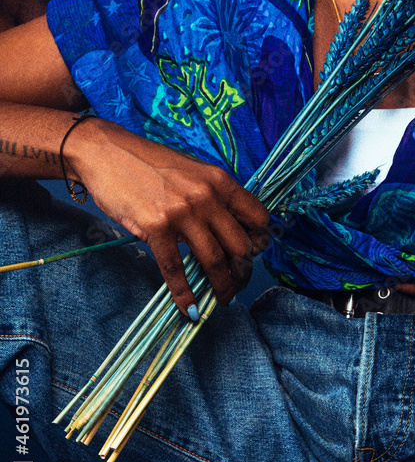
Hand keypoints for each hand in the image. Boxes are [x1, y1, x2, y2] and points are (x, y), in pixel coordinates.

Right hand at [66, 118, 270, 316]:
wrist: (107, 153)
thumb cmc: (149, 164)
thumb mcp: (192, 172)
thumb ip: (213, 196)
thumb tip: (229, 231)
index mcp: (220, 181)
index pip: (258, 217)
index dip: (260, 242)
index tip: (253, 255)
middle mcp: (206, 196)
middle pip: (240, 245)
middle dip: (243, 272)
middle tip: (238, 284)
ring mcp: (181, 212)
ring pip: (214, 261)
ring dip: (221, 287)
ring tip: (221, 299)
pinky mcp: (155, 227)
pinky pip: (176, 269)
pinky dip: (185, 294)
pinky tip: (189, 308)